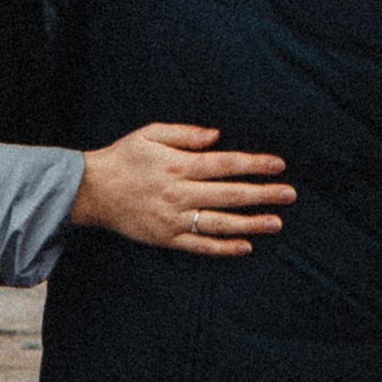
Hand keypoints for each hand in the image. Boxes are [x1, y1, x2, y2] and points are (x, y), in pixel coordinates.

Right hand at [70, 124, 292, 256]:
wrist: (91, 191)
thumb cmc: (123, 158)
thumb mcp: (149, 133)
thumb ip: (184, 133)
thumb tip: (216, 136)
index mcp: (178, 164)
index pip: (224, 164)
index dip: (254, 164)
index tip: (278, 165)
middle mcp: (179, 193)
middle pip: (229, 194)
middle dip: (262, 194)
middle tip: (289, 195)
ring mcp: (173, 218)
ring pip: (219, 223)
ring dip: (251, 223)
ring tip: (276, 222)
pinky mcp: (166, 238)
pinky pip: (200, 245)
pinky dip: (223, 247)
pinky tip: (245, 246)